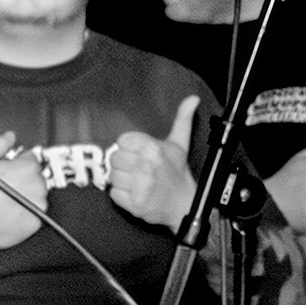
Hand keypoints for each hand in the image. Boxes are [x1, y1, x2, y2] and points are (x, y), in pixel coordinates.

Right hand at [0, 132, 50, 251]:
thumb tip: (9, 137)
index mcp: (27, 168)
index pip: (32, 159)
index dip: (18, 163)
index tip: (10, 169)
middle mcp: (37, 186)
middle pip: (36, 177)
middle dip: (23, 179)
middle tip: (5, 185)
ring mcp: (38, 205)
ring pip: (37, 195)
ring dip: (26, 195)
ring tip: (6, 199)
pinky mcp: (36, 222)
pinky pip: (35, 214)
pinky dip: (26, 212)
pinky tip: (10, 211)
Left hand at [108, 96, 200, 232]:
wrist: (184, 205)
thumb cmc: (178, 174)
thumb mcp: (180, 145)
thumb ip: (182, 119)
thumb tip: (193, 98)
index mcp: (153, 148)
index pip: (122, 141)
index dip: (129, 148)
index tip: (139, 155)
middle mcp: (146, 165)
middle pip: (114, 158)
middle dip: (123, 165)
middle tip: (136, 170)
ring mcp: (140, 186)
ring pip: (112, 176)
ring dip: (122, 181)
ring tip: (136, 182)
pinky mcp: (135, 203)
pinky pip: (114, 195)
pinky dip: (122, 196)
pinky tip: (134, 194)